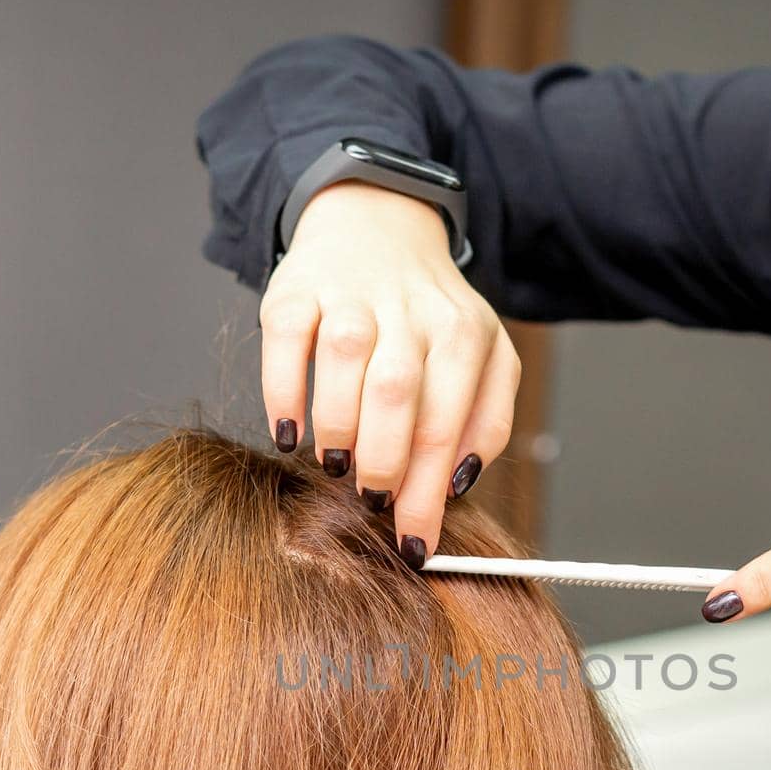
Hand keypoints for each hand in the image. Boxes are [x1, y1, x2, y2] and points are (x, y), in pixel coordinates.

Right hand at [258, 180, 519, 561]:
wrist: (376, 226)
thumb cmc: (428, 321)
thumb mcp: (484, 360)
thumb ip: (487, 423)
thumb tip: (455, 487)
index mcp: (463, 334)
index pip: (448, 425)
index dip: (428, 494)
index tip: (415, 543)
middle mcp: (409, 310)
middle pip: (398, 393)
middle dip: (384, 462)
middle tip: (373, 501)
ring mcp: (350, 295)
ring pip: (344, 359)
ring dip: (338, 425)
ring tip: (336, 465)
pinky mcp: (296, 289)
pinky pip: (285, 338)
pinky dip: (283, 392)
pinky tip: (289, 432)